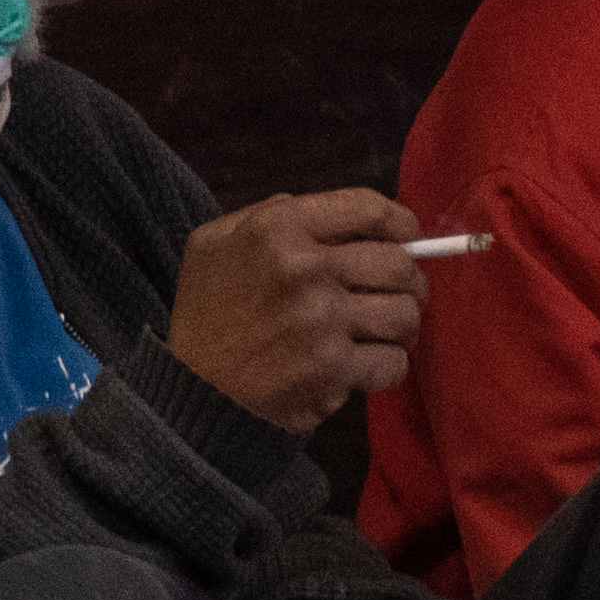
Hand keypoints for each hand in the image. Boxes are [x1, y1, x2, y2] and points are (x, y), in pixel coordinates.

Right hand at [167, 189, 427, 432]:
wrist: (191, 388)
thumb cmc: (206, 311)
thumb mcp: (217, 241)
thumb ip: (270, 214)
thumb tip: (335, 217)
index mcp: (280, 227)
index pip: (371, 210)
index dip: (402, 225)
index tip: (406, 239)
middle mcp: (306, 268)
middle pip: (399, 265)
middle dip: (408, 280)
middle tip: (396, 293)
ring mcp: (322, 320)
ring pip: (405, 314)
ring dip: (401, 325)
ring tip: (383, 330)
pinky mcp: (332, 369)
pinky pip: (393, 362)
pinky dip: (388, 364)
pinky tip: (366, 363)